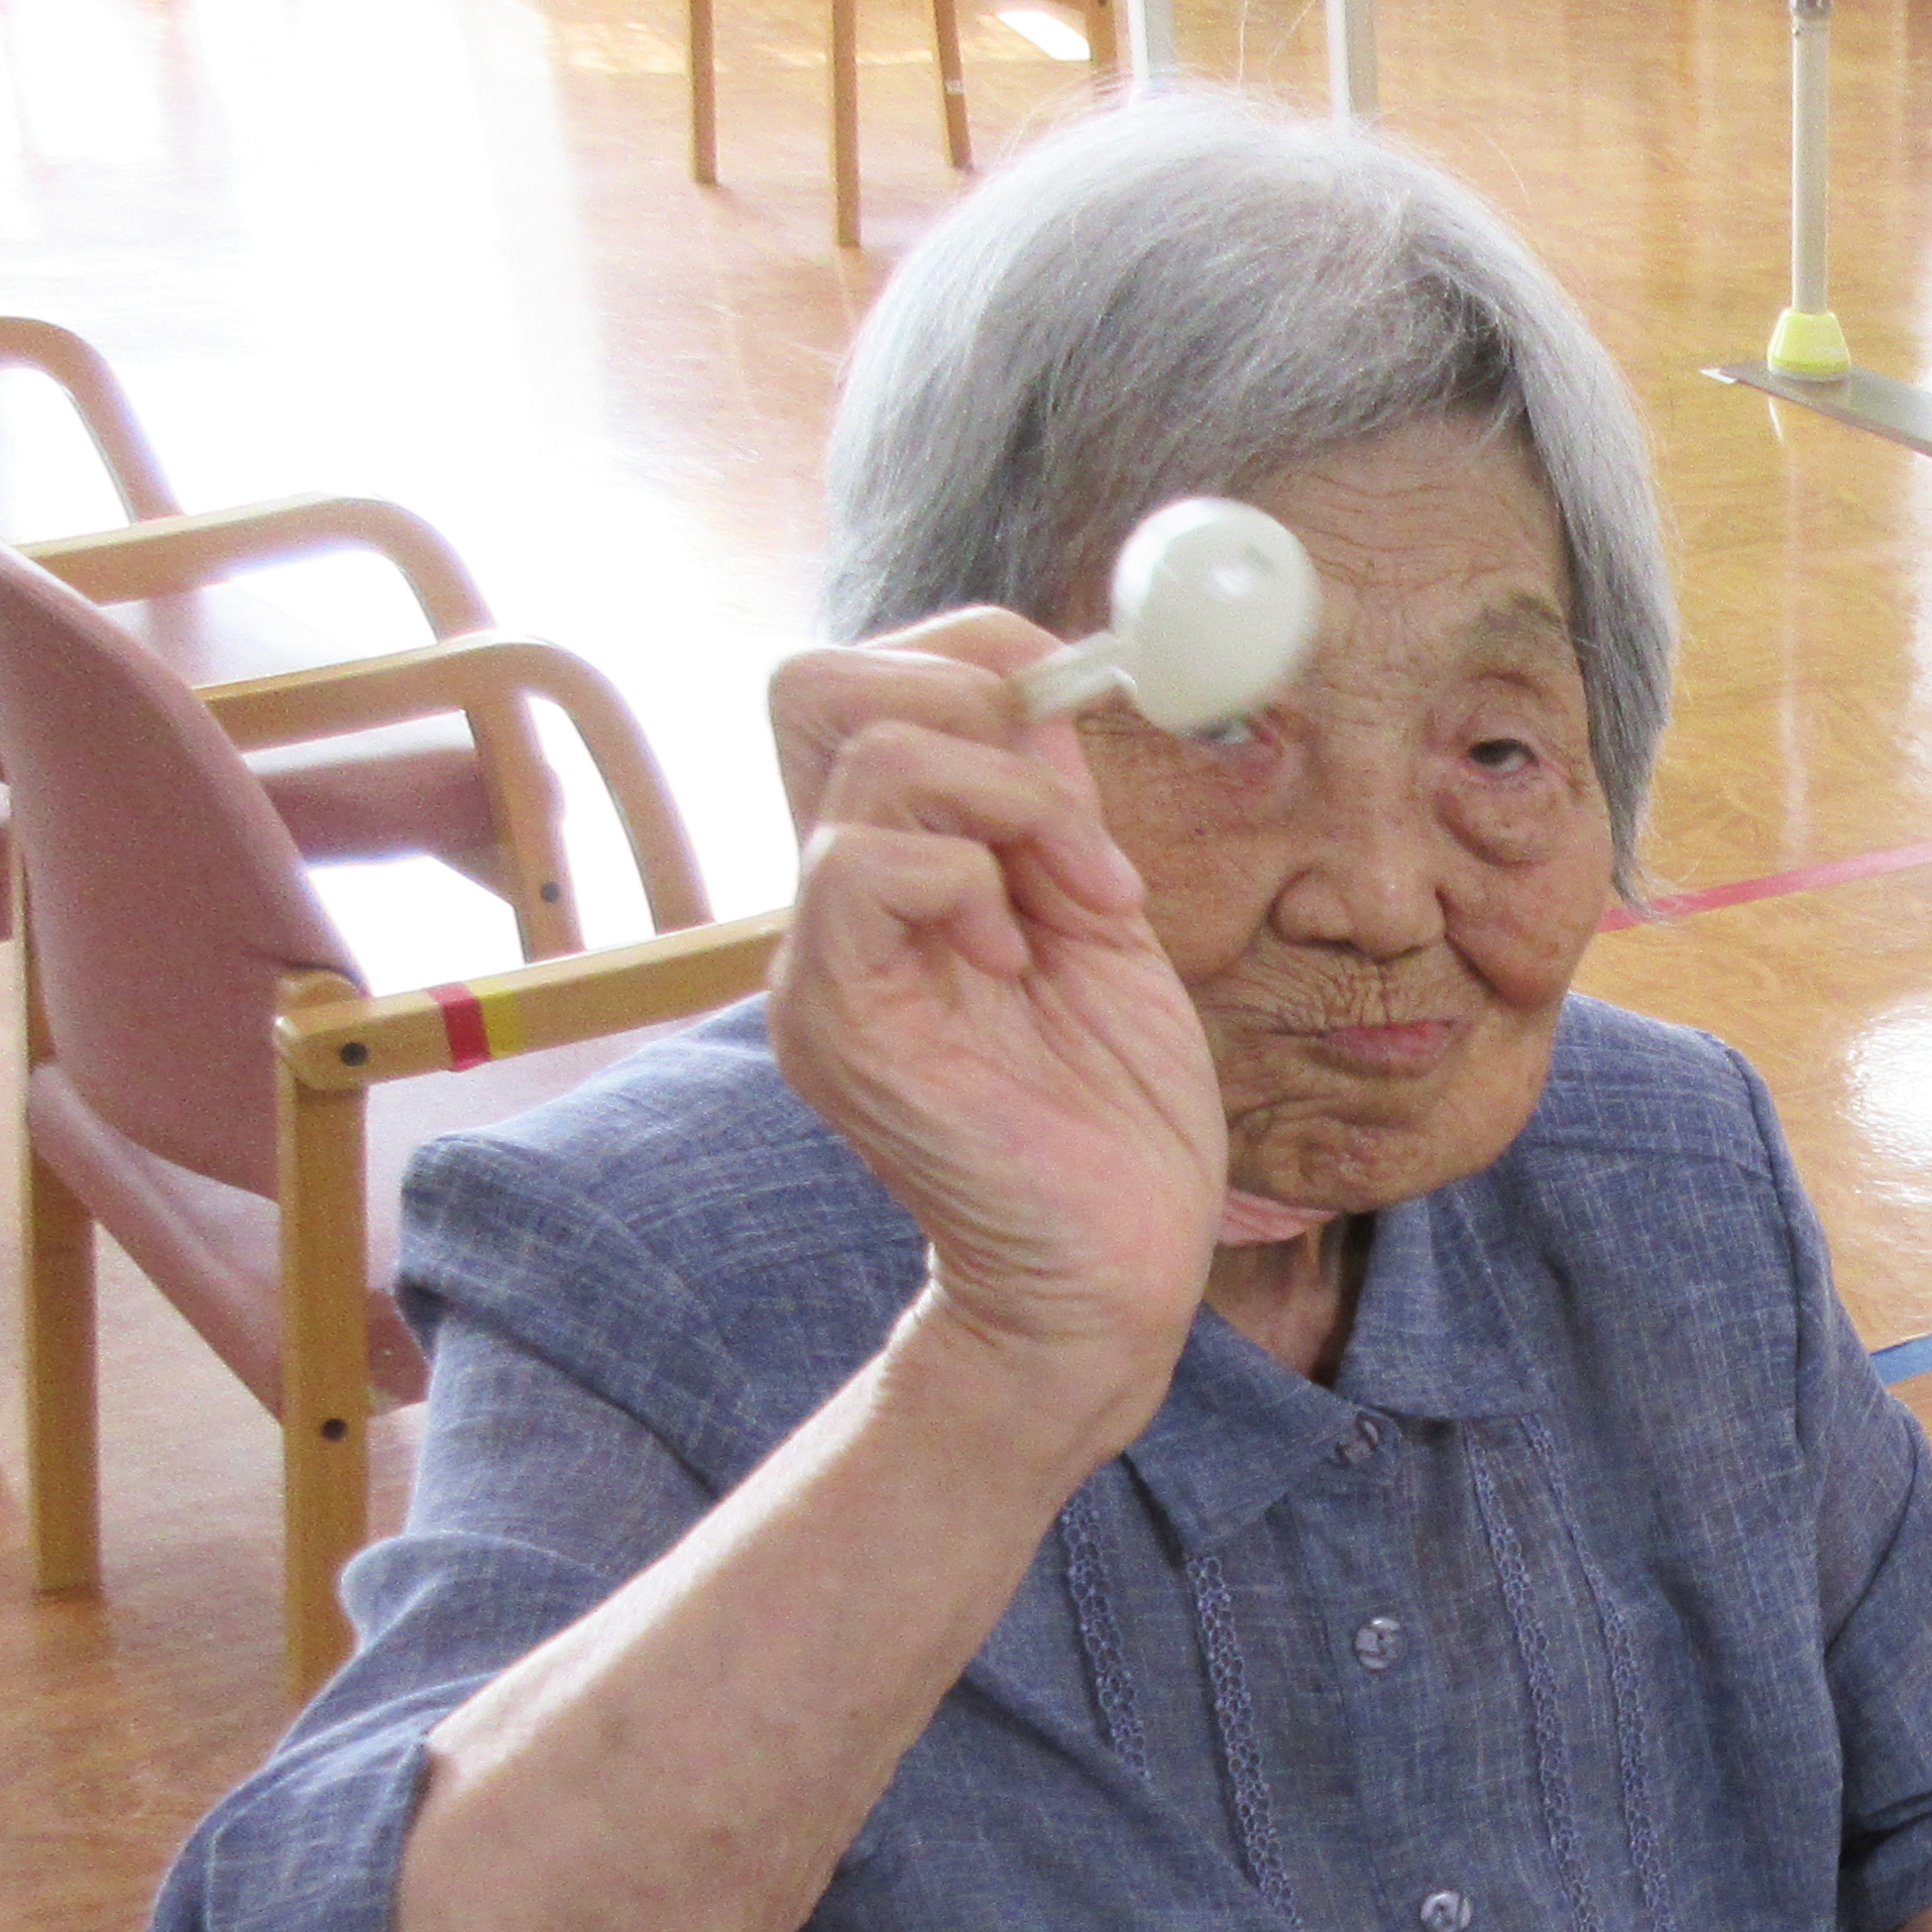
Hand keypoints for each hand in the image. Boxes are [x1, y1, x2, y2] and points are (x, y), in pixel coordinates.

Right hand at [764, 613, 1228, 1466]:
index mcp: (897, 871)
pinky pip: (860, 864)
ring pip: (861, 752)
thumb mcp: (1106, 928)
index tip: (1080, 726)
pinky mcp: (834, 1021)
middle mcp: (837, 902)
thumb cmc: (1118, 1124)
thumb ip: (1059, 818)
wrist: (1114, 1275)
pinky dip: (965, 875)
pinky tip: (1022, 957)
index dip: (971, 657)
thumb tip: (1044, 696)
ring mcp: (822, 957)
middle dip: (964, 697)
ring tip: (1080, 909)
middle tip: (1065, 812)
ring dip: (1008, 800)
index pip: (866, 683)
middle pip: (813, 682)